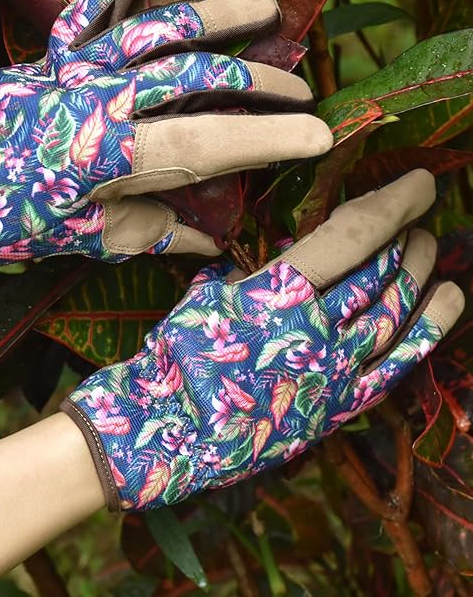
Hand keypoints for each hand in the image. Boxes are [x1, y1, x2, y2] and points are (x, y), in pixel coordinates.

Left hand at [0, 0, 331, 312]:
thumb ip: (152, 234)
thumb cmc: (3, 222)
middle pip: (196, 82)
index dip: (271, 140)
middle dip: (257, 86)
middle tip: (302, 93)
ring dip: (218, 20)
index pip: (211, 144)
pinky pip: (93, 7)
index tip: (321, 137)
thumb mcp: (83, 240)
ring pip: (158, 33)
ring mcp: (76, 69)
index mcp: (111, 158)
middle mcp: (100, 100)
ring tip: (269, 11)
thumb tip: (212, 243)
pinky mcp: (53, 55)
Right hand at [61, 170, 464, 510]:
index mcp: (275, 295)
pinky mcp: (339, 405)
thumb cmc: (176, 357)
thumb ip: (251, 273)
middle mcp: (313, 331)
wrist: (169, 432)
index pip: (351, 237)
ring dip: (418, 273)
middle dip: (406, 236)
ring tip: (429, 247)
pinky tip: (448, 299)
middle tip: (416, 216)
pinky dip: (427, 330)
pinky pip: (396, 366)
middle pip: (380, 272)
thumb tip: (284, 257)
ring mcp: (332, 372)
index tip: (420, 182)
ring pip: (394, 313)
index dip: (391, 204)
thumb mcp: (204, 297)